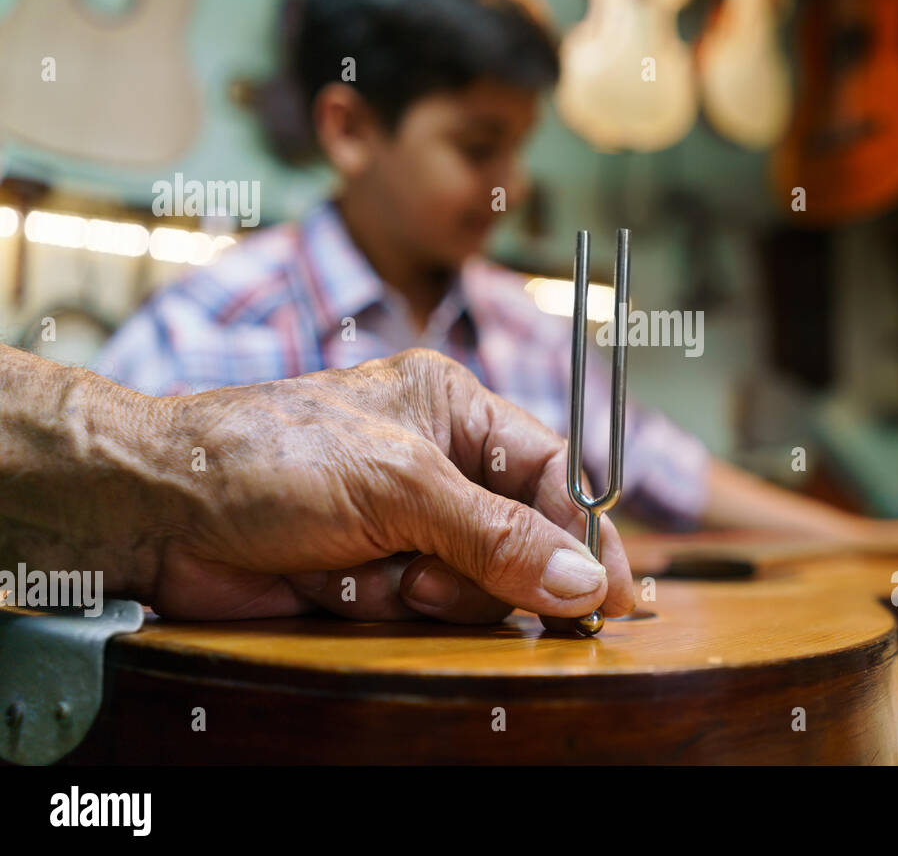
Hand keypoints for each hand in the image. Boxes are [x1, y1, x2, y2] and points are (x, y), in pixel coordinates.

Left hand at [143, 349, 634, 625]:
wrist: (159, 510)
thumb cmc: (270, 457)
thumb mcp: (399, 485)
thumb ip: (498, 536)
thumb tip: (584, 582)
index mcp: (455, 410)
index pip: (552, 472)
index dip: (586, 533)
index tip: (613, 596)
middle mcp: (438, 464)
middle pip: (521, 541)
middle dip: (480, 571)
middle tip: (428, 574)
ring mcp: (405, 523)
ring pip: (474, 586)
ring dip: (423, 592)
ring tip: (368, 569)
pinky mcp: (372, 573)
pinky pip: (421, 612)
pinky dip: (383, 606)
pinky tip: (334, 582)